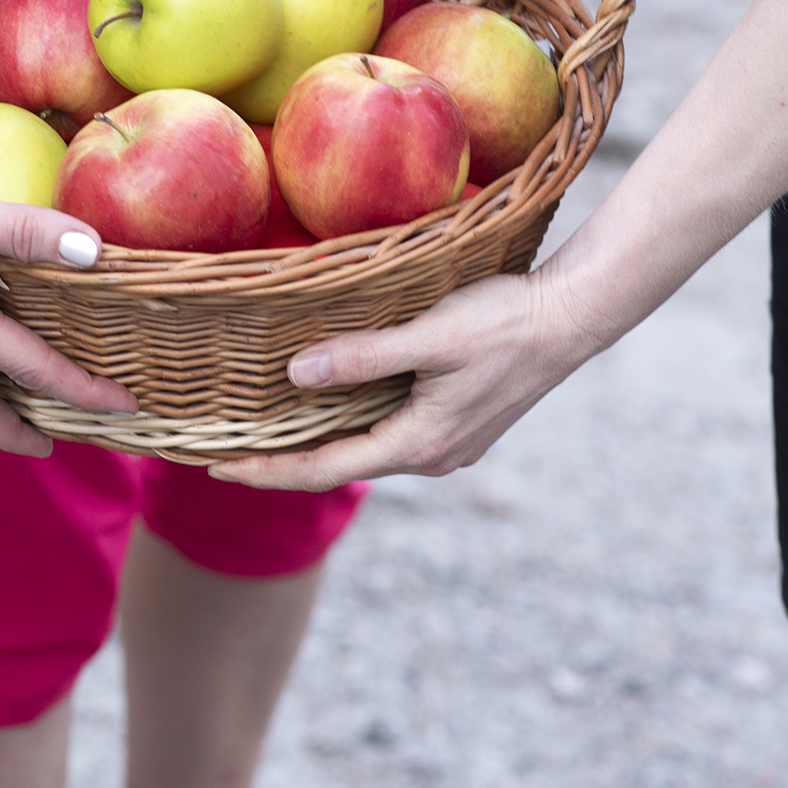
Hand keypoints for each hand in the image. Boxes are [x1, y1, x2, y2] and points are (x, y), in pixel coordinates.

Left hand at [207, 265, 602, 489]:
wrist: (574, 317)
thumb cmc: (505, 321)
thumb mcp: (428, 335)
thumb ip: (363, 357)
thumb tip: (297, 375)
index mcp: (418, 444)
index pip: (322, 469)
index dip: (265, 471)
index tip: (213, 468)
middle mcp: (430, 456)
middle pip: (338, 465)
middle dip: (280, 461)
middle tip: (221, 451)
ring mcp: (447, 443)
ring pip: (364, 448)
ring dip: (315, 440)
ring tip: (261, 428)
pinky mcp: (457, 423)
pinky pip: (388, 430)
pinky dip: (349, 423)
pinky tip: (327, 403)